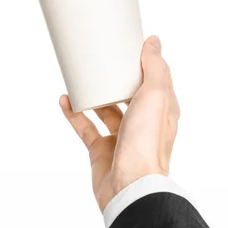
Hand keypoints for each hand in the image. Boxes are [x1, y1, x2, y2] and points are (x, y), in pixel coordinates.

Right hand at [59, 36, 179, 211]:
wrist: (129, 186)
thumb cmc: (147, 143)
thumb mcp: (155, 95)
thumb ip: (155, 67)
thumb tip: (154, 41)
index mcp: (161, 109)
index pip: (155, 79)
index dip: (144, 62)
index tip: (128, 45)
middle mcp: (144, 122)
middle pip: (129, 94)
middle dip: (116, 78)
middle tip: (101, 59)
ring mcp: (122, 137)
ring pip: (106, 110)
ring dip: (93, 94)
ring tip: (79, 76)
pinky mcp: (101, 150)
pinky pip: (86, 127)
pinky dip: (75, 113)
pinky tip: (65, 100)